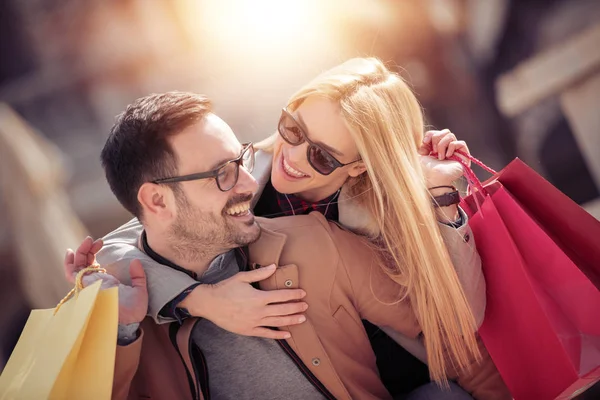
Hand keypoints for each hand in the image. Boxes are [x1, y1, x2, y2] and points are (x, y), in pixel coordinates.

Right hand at [64, 236, 147, 324]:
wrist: (130, 320)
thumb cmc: (134, 310)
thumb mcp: (140, 289)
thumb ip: (138, 276)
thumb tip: (136, 262)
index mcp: (105, 282)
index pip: (92, 265)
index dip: (92, 252)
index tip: (100, 242)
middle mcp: (94, 284)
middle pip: (83, 263)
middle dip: (86, 249)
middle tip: (94, 240)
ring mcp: (89, 286)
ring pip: (77, 267)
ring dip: (80, 252)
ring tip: (88, 241)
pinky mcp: (86, 288)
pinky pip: (72, 276)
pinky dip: (70, 264)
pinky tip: (71, 253)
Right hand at [181, 265, 307, 338]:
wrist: (209, 304)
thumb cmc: (225, 288)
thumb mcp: (242, 278)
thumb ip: (260, 273)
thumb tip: (274, 266)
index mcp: (258, 297)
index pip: (281, 296)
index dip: (294, 295)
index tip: (303, 293)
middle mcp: (258, 311)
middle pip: (282, 309)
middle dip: (296, 307)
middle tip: (306, 306)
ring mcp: (254, 322)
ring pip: (277, 321)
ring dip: (291, 320)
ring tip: (302, 319)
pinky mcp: (248, 330)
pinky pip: (266, 333)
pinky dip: (278, 334)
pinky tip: (287, 334)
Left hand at [418, 129, 469, 186]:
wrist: (432, 179)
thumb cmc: (424, 170)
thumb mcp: (418, 154)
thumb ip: (422, 143)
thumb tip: (426, 137)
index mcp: (435, 148)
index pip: (436, 132)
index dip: (430, 134)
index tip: (424, 142)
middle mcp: (445, 149)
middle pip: (445, 131)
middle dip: (436, 138)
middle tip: (433, 151)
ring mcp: (455, 152)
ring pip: (451, 135)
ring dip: (442, 145)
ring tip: (440, 157)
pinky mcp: (463, 156)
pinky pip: (461, 143)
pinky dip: (452, 147)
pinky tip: (447, 156)